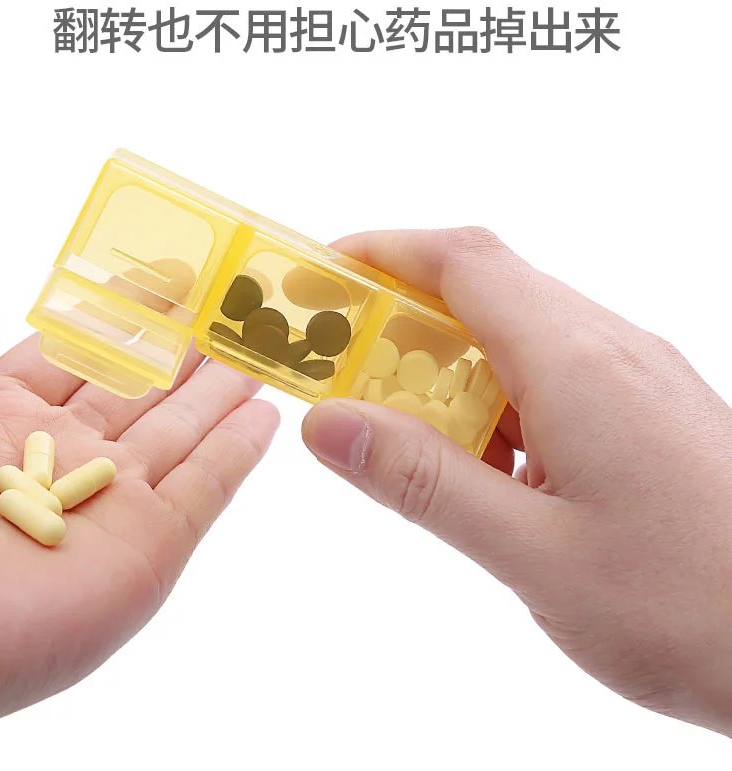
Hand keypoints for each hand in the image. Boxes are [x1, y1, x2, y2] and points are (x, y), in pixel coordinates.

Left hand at [0, 297, 278, 754]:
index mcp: (3, 421)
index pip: (81, 353)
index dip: (124, 314)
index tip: (167, 279)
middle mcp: (65, 459)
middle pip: (141, 391)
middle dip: (182, 350)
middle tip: (228, 309)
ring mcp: (113, 504)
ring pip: (182, 432)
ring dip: (218, 392)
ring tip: (256, 351)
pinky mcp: (152, 546)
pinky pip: (207, 487)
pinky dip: (238, 451)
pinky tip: (264, 414)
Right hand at [302, 228, 731, 734]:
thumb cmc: (691, 608)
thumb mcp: (531, 554)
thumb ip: (422, 483)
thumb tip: (328, 424)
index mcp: (576, 364)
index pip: (463, 263)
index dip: (385, 252)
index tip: (324, 272)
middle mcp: (609, 350)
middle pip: (487, 291)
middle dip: (403, 312)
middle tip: (341, 359)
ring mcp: (634, 378)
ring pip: (518, 336)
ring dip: (449, 363)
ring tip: (399, 421)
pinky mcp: (646, 412)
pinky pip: (553, 378)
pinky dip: (495, 399)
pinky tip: (480, 462)